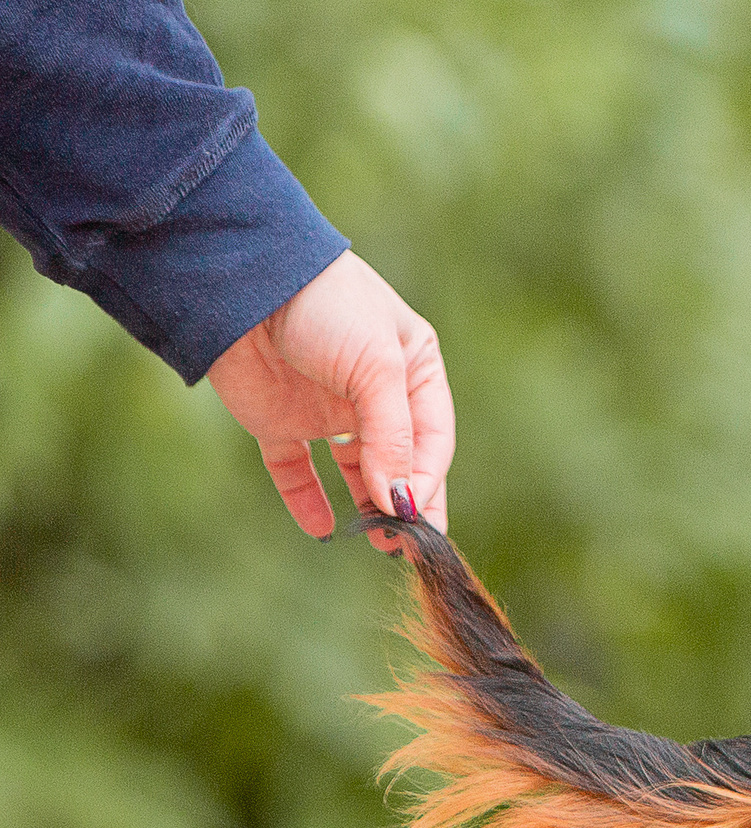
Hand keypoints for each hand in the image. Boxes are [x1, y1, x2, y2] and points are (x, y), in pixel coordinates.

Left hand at [203, 250, 452, 548]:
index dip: (427, 479)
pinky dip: (308, 500)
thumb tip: (403, 502)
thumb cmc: (328, 307)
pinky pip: (297, 470)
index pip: (433, 441)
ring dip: (367, 506)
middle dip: (407, 504)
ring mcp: (326, 410)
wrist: (241, 279)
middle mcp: (375, 395)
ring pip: (356, 472)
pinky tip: (323, 528)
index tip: (414, 514)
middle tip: (410, 547)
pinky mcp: (279, 421)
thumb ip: (392, 438)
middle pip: (401, 463)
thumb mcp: (376, 369)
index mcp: (414, 372)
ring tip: (377, 541)